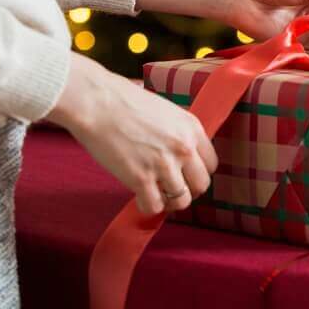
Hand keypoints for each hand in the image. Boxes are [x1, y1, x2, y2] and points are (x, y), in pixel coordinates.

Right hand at [47, 53, 217, 214]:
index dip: (197, 172)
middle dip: (188, 190)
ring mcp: (164, 165)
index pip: (211, 164)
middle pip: (201, 185)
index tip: (185, 174)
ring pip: (181, 201)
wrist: (97, 102)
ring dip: (168, 200)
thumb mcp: (166, 111)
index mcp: (192, 128)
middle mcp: (184, 148)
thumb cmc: (125, 101)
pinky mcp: (141, 179)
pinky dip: (147, 206)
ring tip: (155, 193)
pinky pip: (154, 206)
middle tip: (171, 187)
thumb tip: (180, 152)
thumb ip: (178, 132)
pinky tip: (139, 196)